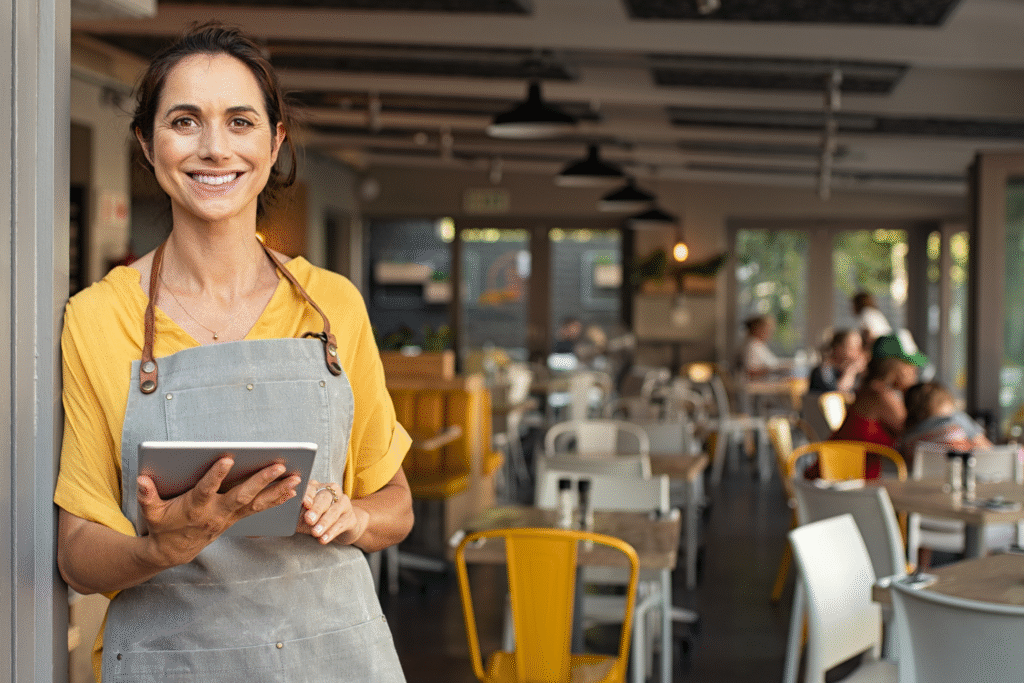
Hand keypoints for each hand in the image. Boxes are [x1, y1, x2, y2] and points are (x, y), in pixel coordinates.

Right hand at [137, 456, 301, 566]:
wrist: (174, 551)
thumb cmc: (162, 525)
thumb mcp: (151, 512)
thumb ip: (147, 496)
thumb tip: (142, 480)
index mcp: (195, 508)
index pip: (206, 490)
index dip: (216, 476)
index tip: (228, 458)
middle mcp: (216, 512)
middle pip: (241, 495)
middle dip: (261, 480)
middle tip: (278, 465)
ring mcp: (229, 516)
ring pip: (257, 502)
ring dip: (277, 490)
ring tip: (296, 478)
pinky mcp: (237, 518)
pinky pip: (260, 508)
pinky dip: (277, 499)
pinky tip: (293, 489)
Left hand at [297, 479, 368, 544]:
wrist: (339, 527)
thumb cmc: (315, 519)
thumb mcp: (303, 515)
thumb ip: (297, 513)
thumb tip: (287, 516)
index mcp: (317, 487)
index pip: (312, 487)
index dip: (308, 495)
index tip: (304, 504)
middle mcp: (332, 491)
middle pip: (325, 498)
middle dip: (316, 509)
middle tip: (309, 519)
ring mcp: (343, 503)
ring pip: (334, 510)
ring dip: (324, 522)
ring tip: (315, 533)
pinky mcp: (351, 517)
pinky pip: (341, 523)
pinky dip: (331, 532)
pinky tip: (324, 539)